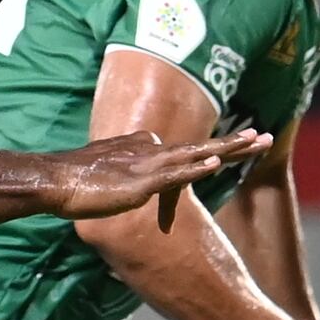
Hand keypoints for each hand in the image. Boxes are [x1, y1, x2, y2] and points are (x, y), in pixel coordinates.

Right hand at [42, 122, 264, 223]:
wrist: (54, 181)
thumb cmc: (78, 181)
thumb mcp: (112, 173)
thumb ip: (131, 167)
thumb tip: (144, 163)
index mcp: (148, 153)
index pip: (191, 151)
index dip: (221, 150)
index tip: (246, 145)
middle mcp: (152, 153)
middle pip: (202, 147)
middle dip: (235, 143)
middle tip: (265, 136)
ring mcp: (147, 166)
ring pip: (194, 155)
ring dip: (225, 149)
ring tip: (253, 141)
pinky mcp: (139, 182)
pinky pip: (172, 175)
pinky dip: (194, 169)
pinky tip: (214, 165)